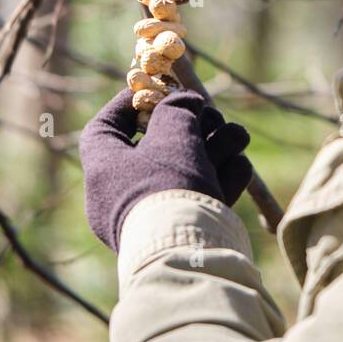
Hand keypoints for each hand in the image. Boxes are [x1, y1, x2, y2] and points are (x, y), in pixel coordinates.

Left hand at [79, 89, 252, 251]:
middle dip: (192, 125)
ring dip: (216, 145)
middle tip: (210, 115)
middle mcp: (123, 194)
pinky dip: (222, 176)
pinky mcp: (185, 230)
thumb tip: (183, 103)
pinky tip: (238, 165)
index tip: (157, 88)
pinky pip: (202, 193)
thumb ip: (176, 107)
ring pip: (186, 167)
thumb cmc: (170, 184)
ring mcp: (156, 214)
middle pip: (157, 145)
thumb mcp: (172, 131)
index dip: (130, 102)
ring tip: (235, 137)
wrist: (192, 252)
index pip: (105, 127)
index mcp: (104, 170)